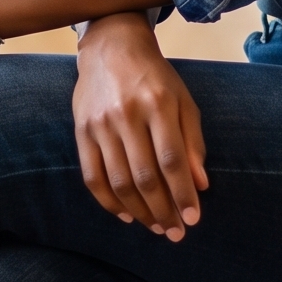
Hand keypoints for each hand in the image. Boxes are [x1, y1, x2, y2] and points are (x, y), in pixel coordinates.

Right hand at [72, 14, 209, 239]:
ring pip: (118, 181)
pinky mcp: (81, 131)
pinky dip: (109, 202)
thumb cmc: (155, 78)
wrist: (111, 48)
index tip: (193, 219)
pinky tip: (127, 215)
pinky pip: (92, 177)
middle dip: (163, 211)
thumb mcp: (183, 101)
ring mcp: (100, 124)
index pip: (172, 160)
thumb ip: (192, 141)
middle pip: (145, 176)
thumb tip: (200, 184)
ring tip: (156, 228)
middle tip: (175, 233)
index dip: (183, 194)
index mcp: (159, 104)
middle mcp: (127, 114)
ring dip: (139, 212)